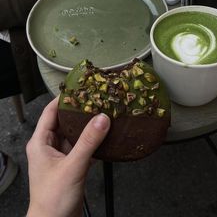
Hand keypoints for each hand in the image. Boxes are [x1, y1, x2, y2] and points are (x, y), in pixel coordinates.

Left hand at [26, 97, 109, 216]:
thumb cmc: (53, 199)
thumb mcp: (72, 166)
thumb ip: (88, 142)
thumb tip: (102, 119)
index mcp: (41, 142)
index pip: (50, 112)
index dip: (63, 99)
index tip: (78, 89)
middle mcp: (49, 146)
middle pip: (63, 121)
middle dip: (78, 111)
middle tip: (94, 100)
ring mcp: (60, 155)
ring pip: (73, 134)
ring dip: (86, 126)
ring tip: (100, 114)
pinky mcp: (70, 164)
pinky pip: (81, 147)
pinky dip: (91, 141)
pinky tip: (102, 136)